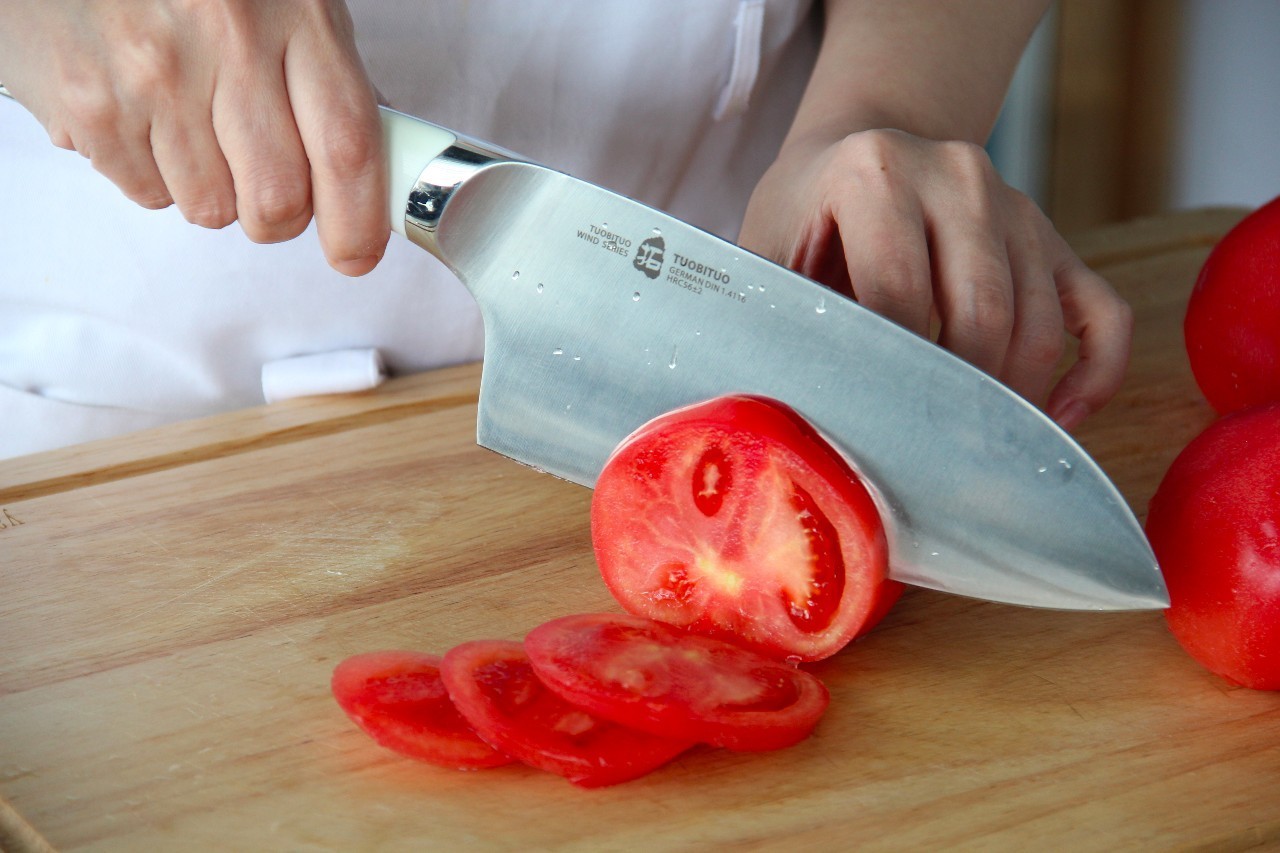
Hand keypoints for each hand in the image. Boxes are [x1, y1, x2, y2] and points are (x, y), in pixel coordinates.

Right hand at [0, 0, 385, 275]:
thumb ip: (329, 74)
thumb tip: (373, 167)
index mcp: (296, 10)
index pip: (347, 145)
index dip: (359, 220)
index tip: (357, 254)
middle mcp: (228, 39)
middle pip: (278, 197)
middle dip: (278, 216)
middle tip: (268, 189)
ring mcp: (154, 74)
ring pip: (211, 207)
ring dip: (213, 190)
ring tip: (192, 124)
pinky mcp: (92, 102)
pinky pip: (148, 192)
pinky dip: (153, 173)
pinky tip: (145, 114)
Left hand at [737, 128, 1132, 430]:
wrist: (860, 144)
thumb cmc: (805, 213)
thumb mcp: (768, 248)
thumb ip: (773, 315)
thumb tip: (774, 406)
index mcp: (877, 173)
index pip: (898, 290)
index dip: (888, 368)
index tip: (873, 424)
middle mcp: (957, 175)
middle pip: (981, 311)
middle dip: (956, 395)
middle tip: (928, 452)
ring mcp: (1014, 203)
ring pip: (1039, 322)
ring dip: (1013, 396)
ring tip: (974, 447)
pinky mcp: (1051, 237)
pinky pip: (1102, 313)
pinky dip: (1092, 374)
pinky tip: (1055, 418)